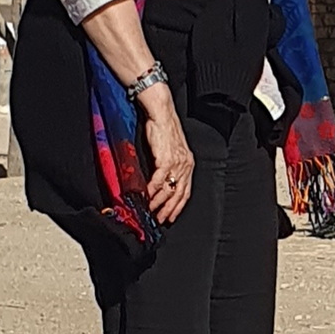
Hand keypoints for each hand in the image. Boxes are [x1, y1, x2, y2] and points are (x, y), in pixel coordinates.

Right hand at [139, 86, 193, 221]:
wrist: (161, 114)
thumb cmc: (164, 129)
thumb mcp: (170, 150)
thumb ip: (168, 165)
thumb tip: (160, 180)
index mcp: (188, 163)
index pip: (186, 190)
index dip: (178, 205)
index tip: (171, 216)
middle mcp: (185, 164)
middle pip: (179, 193)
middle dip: (169, 209)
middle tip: (161, 219)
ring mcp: (177, 163)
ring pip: (169, 189)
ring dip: (159, 202)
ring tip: (151, 210)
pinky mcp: (166, 159)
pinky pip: (159, 180)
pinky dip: (152, 190)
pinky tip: (147, 196)